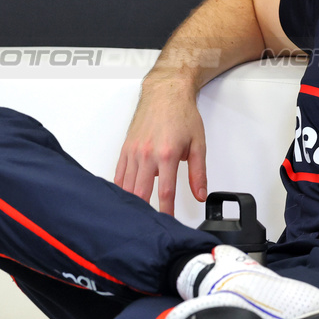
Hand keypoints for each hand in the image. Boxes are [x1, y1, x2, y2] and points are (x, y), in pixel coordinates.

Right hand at [114, 80, 206, 214]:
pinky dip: (121, 187)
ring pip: (127, 185)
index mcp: (165, 154)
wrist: (165, 93)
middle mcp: (146, 154)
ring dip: (131, 201)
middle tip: (148, 226)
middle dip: (144, 211)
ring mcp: (133, 151)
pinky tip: (125, 196)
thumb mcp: (198, 144)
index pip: (164, 192)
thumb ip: (198, 172)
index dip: (166, 211)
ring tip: (135, 216)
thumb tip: (200, 193)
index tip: (168, 222)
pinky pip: (119, 173)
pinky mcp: (125, 148)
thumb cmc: (181, 114)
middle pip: (140, 192)